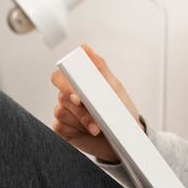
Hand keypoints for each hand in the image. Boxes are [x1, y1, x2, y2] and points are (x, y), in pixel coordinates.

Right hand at [51, 44, 142, 161]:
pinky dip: (75, 130)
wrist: (127, 138)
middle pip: (62, 96)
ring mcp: (67, 114)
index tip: (79, 96)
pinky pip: (60, 127)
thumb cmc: (121, 111)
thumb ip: (99, 68)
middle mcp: (69, 97)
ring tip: (98, 127)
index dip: (66, 85)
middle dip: (79, 107)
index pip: (61, 76)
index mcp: (79, 84)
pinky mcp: (65, 130)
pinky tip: (88, 132)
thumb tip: (85, 48)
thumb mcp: (114, 88)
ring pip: (62, 112)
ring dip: (82, 120)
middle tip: (93, 115)